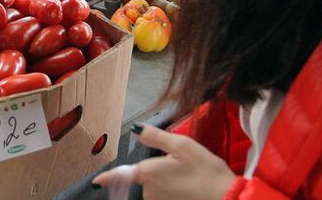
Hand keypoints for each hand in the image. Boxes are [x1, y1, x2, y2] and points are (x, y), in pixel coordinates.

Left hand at [93, 124, 235, 199]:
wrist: (224, 197)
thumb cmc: (205, 171)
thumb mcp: (181, 146)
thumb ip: (156, 137)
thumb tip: (136, 129)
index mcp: (148, 171)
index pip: (121, 175)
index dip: (107, 178)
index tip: (97, 181)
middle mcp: (149, 190)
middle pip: (146, 175)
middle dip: (158, 169)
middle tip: (181, 165)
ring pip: (157, 186)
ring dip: (168, 180)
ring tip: (189, 176)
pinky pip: (165, 195)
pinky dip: (174, 189)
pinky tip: (189, 186)